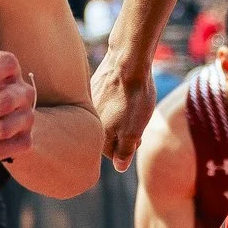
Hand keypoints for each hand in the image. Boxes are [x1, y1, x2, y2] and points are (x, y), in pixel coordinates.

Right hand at [92, 49, 155, 169]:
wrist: (128, 60)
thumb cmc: (134, 97)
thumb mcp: (134, 131)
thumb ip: (125, 151)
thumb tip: (120, 168)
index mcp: (98, 133)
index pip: (111, 154)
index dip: (128, 148)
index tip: (138, 137)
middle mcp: (89, 119)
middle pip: (107, 136)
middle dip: (122, 134)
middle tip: (137, 121)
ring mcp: (90, 101)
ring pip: (105, 117)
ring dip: (118, 116)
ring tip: (132, 105)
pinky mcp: (93, 85)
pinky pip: (103, 100)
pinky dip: (113, 100)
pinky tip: (123, 92)